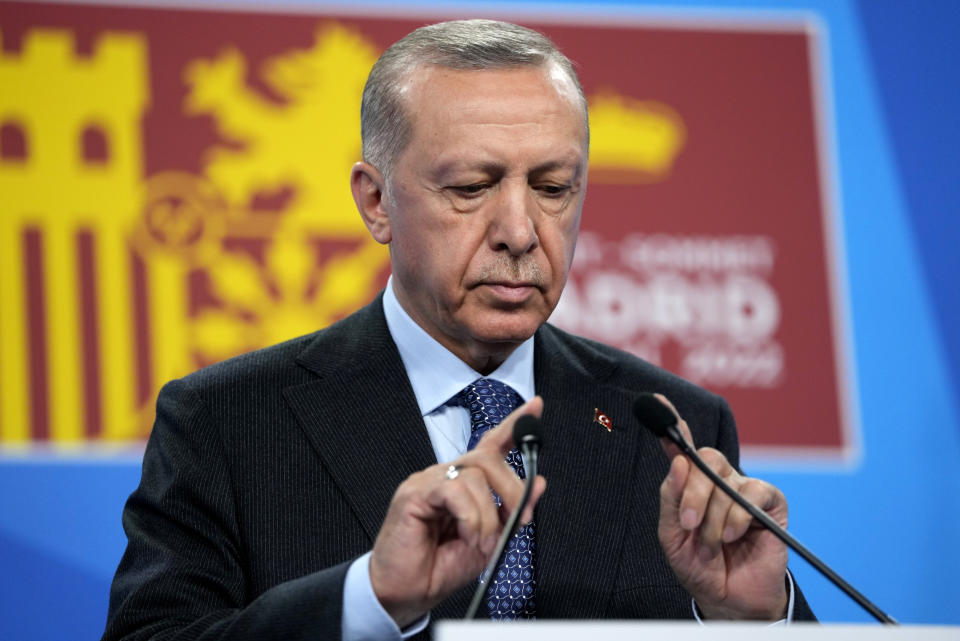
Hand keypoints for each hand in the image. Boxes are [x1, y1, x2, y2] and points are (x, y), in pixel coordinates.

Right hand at [369, 397, 546, 626]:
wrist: (405, 593)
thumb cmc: (439, 567)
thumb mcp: (489, 540)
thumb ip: (511, 512)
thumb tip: (538, 484)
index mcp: (464, 484)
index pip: (490, 445)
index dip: (513, 426)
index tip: (536, 407)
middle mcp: (446, 476)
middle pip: (488, 458)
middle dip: (513, 488)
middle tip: (520, 521)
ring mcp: (428, 481)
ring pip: (474, 475)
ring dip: (489, 515)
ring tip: (481, 542)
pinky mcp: (414, 493)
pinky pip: (453, 490)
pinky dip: (470, 516)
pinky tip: (467, 535)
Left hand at [654, 394, 788, 619]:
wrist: (728, 599)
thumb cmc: (699, 565)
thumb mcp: (672, 536)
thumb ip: (671, 499)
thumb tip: (678, 462)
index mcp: (690, 485)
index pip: (680, 447)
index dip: (669, 422)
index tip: (655, 401)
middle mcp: (717, 480)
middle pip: (704, 459)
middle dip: (692, 492)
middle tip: (688, 524)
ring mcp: (743, 489)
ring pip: (725, 479)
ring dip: (713, 518)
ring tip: (712, 544)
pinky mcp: (769, 502)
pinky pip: (753, 491)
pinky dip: (737, 517)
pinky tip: (733, 536)